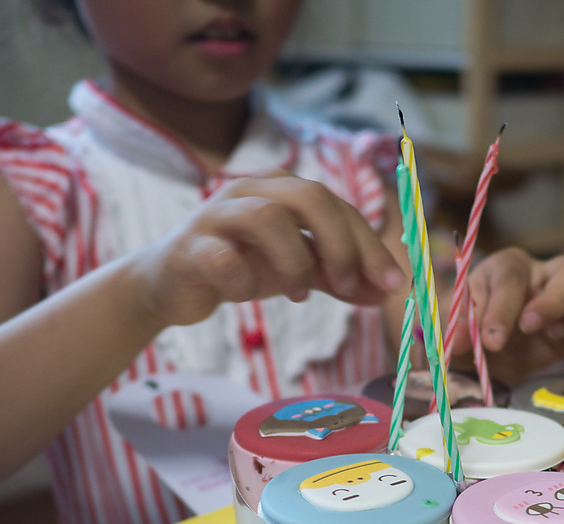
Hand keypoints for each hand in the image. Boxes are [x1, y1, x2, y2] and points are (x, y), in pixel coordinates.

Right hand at [131, 174, 404, 328]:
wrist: (170, 286)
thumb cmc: (241, 267)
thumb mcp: (298, 271)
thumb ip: (341, 278)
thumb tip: (389, 291)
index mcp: (281, 189)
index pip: (338, 205)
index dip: (370, 244)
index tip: (393, 283)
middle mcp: (250, 191)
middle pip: (309, 196)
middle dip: (341, 245)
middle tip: (350, 288)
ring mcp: (216, 216)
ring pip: (268, 218)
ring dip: (296, 262)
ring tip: (300, 295)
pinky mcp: (190, 248)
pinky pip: (224, 257)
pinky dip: (246, 280)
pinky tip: (249, 294)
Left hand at [460, 249, 563, 382]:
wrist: (477, 363)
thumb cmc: (462, 334)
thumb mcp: (445, 326)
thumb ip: (451, 326)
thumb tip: (461, 340)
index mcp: (506, 267)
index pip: (513, 274)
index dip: (503, 307)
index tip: (491, 341)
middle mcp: (545, 276)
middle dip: (557, 299)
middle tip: (530, 329)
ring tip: (555, 338)